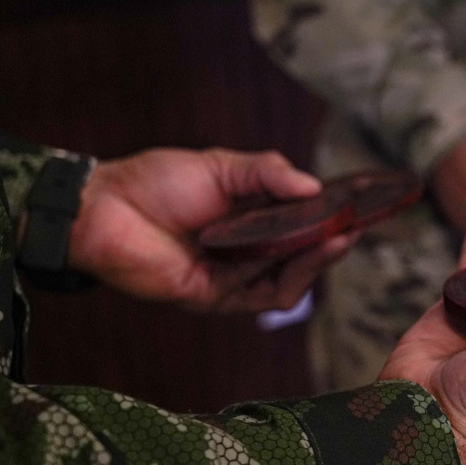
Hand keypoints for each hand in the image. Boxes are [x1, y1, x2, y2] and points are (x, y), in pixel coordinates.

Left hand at [68, 148, 354, 312]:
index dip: (331, 217)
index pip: (302, 224)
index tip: (360, 205)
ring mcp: (234, 277)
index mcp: (251, 220)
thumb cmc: (158, 182)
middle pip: (303, 255)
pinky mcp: (218, 298)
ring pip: (292, 279)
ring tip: (339, 237)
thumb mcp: (223, 166)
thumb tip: (315, 188)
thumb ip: (269, 173)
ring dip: (319, 260)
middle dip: (332, 241)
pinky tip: (307, 253)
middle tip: (355, 224)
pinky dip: (293, 276)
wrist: (105, 207)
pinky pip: (267, 295)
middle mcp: (248, 251)